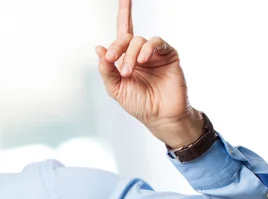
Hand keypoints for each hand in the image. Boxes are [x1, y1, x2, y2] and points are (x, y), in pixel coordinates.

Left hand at [95, 0, 203, 148]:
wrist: (160, 117)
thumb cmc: (139, 105)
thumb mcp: (116, 90)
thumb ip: (106, 71)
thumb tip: (99, 48)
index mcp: (126, 59)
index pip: (123, 32)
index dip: (124, 12)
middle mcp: (140, 53)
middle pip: (126, 38)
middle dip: (118, 48)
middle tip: (114, 62)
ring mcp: (154, 54)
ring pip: (139, 40)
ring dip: (131, 54)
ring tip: (129, 72)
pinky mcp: (168, 55)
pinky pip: (157, 43)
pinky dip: (148, 48)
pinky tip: (143, 59)